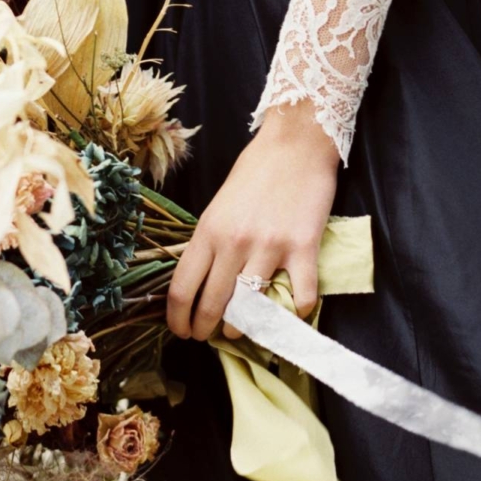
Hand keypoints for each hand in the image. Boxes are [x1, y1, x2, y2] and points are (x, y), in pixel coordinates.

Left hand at [167, 101, 339, 341]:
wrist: (296, 144)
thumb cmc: (255, 172)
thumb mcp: (218, 206)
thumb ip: (210, 242)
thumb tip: (202, 282)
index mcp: (207, 232)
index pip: (181, 289)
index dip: (177, 319)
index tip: (181, 331)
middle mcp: (234, 243)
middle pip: (212, 305)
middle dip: (206, 329)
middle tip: (208, 336)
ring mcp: (269, 247)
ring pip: (251, 308)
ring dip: (246, 327)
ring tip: (245, 328)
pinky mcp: (303, 248)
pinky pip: (299, 296)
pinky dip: (297, 312)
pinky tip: (293, 313)